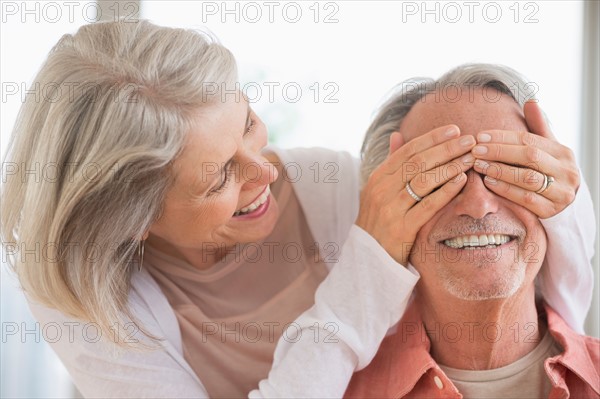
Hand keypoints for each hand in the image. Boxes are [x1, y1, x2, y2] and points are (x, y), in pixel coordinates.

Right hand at [356, 124, 472, 265]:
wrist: (368, 260)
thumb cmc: (378, 222)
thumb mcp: (377, 191)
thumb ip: (390, 164)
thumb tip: (397, 134)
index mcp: (377, 178)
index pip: (407, 151)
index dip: (431, 138)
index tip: (454, 129)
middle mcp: (381, 190)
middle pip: (418, 162)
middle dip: (446, 148)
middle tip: (469, 140)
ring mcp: (390, 209)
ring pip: (424, 180)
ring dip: (450, 166)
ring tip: (470, 159)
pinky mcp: (402, 228)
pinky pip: (428, 204)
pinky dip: (446, 190)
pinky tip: (462, 180)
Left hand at [471, 100, 578, 218]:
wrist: (562, 206)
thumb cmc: (547, 173)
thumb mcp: (546, 150)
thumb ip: (537, 127)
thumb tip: (530, 100)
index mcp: (563, 153)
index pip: (530, 139)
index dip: (503, 137)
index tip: (480, 135)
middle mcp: (567, 171)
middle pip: (529, 156)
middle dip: (499, 152)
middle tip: (475, 150)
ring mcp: (560, 193)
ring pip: (527, 178)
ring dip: (500, 170)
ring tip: (479, 165)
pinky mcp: (550, 211)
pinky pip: (525, 199)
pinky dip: (505, 189)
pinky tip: (488, 182)